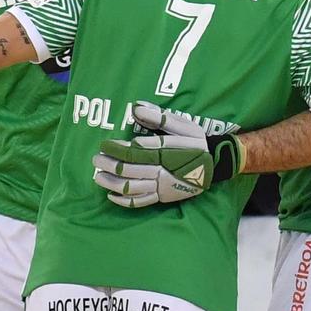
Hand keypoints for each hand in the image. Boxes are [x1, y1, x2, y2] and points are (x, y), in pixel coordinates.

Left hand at [92, 101, 242, 209]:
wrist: (214, 164)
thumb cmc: (196, 142)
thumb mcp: (183, 125)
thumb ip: (159, 118)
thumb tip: (137, 108)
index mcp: (165, 154)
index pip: (134, 152)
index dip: (116, 149)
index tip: (104, 144)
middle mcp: (161, 172)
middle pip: (129, 171)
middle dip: (109, 165)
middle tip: (96, 159)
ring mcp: (161, 187)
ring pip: (131, 188)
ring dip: (111, 183)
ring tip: (97, 176)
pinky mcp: (163, 197)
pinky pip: (141, 202)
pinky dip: (124, 200)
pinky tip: (111, 196)